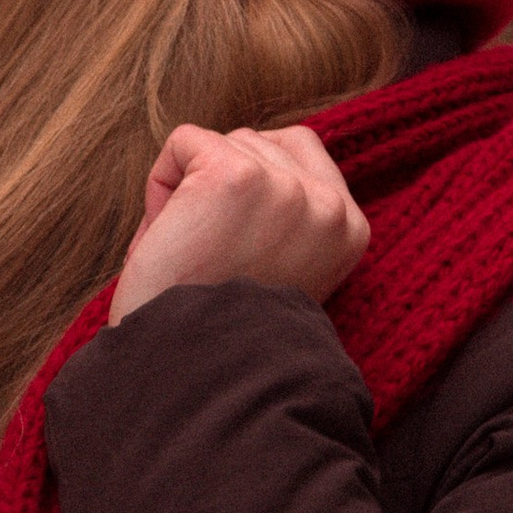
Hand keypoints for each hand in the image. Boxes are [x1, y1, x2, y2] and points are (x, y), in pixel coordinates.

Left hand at [110, 123, 369, 324]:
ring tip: (192, 252)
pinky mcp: (234, 175)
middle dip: (221, 186)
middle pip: (258, 142)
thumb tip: (250, 149)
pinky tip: (171, 236)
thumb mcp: (284, 268)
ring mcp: (285, 187)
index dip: (254, 188)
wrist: (191, 370)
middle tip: (209, 257)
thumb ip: (288, 213)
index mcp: (350, 229)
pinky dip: (161, 183)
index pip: (302, 151)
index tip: (237, 247)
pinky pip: (183, 142)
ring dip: (190, 189)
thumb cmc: (221, 328)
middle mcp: (329, 205)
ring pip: (222, 141)